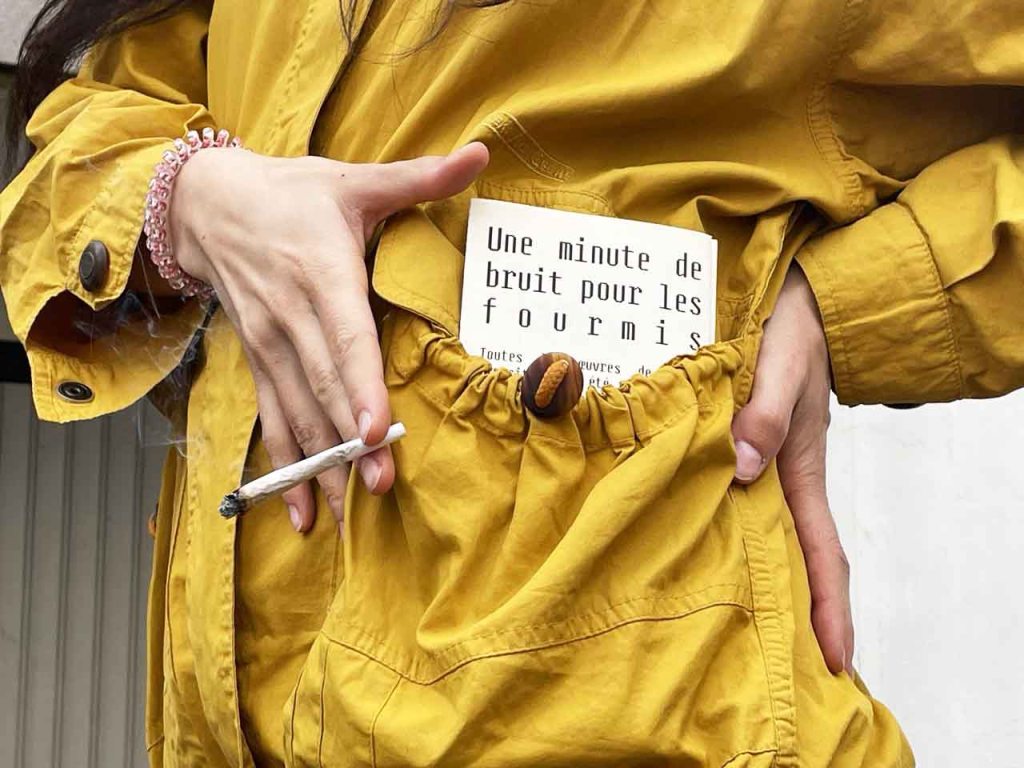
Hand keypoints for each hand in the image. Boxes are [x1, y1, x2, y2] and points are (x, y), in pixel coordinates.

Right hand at [167, 142, 489, 533]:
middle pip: (324, 388)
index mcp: (324, 273)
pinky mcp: (259, 363)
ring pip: (298, 414)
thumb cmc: (292, 194)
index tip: (377, 429)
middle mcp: (293, 317)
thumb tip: (481, 153)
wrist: (207, 205)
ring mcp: (271, 346)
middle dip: (349, 442)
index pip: (346, 337)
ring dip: (319, 466)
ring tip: (341, 517)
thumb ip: (419, 177)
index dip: (361, 385)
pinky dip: (286, 468)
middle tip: (376, 488)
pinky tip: (300, 512)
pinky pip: (273, 422)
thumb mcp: (354, 181)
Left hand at [731, 263, 852, 674]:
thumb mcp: (780, 366)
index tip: (836, 660)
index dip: (830, 607)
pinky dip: (708, 528)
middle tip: (772, 671)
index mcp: (800, 471)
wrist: (787, 300)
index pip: (823, 552)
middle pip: (788, 559)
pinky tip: (680, 547)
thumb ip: (763, 412)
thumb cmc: (791, 331)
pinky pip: (720, 500)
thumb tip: (741, 466)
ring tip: (715, 630)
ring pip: (751, 535)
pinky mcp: (729, 451)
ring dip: (744, 579)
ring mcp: (754, 469)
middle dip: (789, 615)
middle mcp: (778, 480)